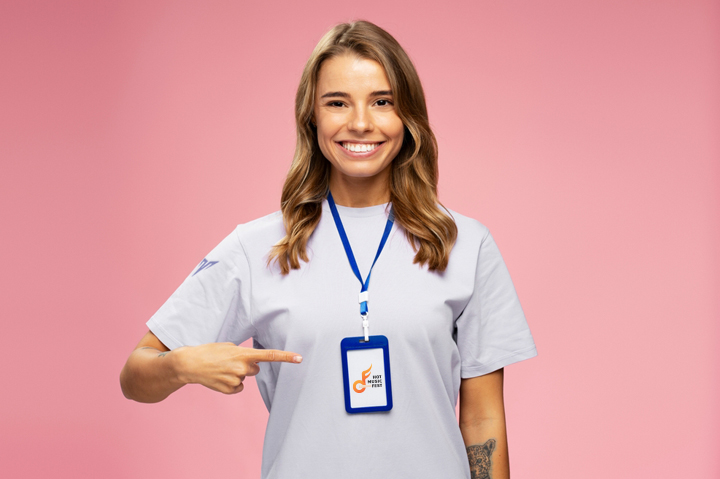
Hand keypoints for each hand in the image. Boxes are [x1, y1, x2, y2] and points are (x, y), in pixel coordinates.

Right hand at [173, 343, 301, 393]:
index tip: (299, 358)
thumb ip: (243, 353)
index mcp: (244, 354)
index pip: (270, 355)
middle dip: (246, 366)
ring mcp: (236, 380)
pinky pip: (238, 387)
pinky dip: (231, 384)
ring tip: (221, 369)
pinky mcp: (230, 390)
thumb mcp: (229, 346)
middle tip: (229, 362)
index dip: (286, 357)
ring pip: (245, 378)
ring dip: (236, 374)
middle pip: (255, 369)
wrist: (190, 364)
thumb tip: (253, 362)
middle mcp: (243, 367)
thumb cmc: (210, 351)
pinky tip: (219, 378)